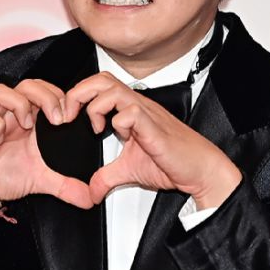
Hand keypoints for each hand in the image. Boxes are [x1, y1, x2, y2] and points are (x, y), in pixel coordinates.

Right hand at [0, 80, 92, 228]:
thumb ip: (66, 186)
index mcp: (30, 121)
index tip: (72, 118)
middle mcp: (11, 116)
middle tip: (57, 119)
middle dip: (46, 96)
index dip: (60, 96)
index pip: (46, 90)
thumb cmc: (3, 174)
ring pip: (1, 91)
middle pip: (27, 84)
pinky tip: (0, 140)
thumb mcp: (41, 181)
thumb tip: (90, 199)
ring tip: (27, 126)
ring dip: (19, 105)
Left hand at [64, 73, 241, 206]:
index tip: (69, 118)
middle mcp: (137, 107)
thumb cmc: (172, 163)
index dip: (79, 96)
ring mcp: (145, 114)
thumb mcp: (129, 170)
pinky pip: (131, 112)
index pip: (99, 86)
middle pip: (102, 79)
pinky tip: (120, 137)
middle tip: (69, 115)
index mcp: (130, 111)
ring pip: (112, 89)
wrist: (200, 170)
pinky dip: (118, 123)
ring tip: (94, 127)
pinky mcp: (154, 127)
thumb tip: (91, 190)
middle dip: (78, 93)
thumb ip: (107, 177)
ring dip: (95, 107)